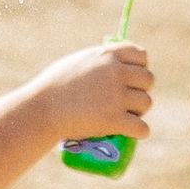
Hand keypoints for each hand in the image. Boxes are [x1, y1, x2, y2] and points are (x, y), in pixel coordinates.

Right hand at [27, 42, 152, 144]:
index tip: (134, 78)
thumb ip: (97, 62)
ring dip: (140, 111)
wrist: (42, 109)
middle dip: (141, 90)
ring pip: (146, 102)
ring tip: (128, 116)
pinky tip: (135, 133)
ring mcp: (116, 97)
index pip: (140, 55)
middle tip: (130, 101)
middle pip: (148, 79)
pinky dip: (140, 132)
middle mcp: (116, 73)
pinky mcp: (114, 120)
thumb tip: (110, 63)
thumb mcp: (77, 62)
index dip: (140, 67)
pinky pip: (141, 127)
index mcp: (107, 55)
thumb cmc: (53, 86)